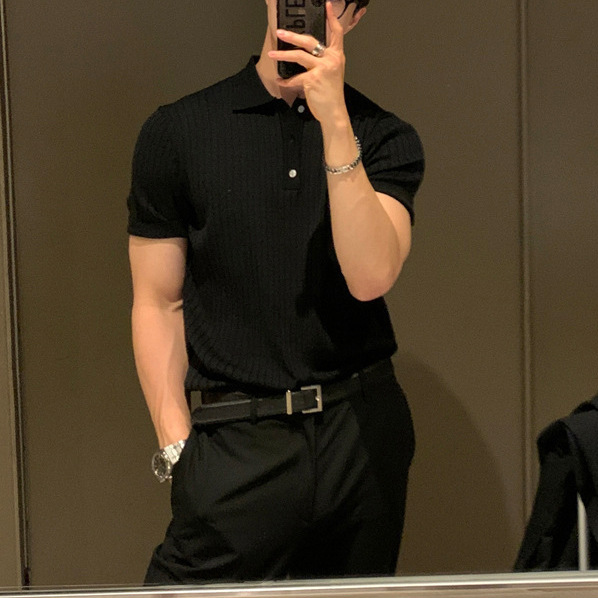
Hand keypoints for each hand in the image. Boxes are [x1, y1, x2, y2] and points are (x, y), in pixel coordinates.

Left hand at [268, 1, 348, 125]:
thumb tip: (305, 53)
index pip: (336, 32)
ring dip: (283, 54)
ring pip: (299, 56)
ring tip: (272, 54)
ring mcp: (322, 69)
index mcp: (337, 56)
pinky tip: (280, 81)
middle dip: (293, 36)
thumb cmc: (332, 94)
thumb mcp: (332, 73)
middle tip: (280, 32)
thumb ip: (323, 61)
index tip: (327, 5)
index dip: (331, 18)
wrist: (334, 111)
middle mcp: (331, 60)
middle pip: (310, 41)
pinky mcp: (313, 80)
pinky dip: (286, 81)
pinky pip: (295, 78)